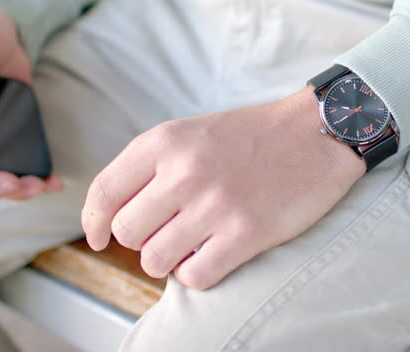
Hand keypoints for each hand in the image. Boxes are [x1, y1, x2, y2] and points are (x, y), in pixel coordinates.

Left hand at [82, 87, 364, 289]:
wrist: (316, 132)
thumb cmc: (251, 136)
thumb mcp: (191, 133)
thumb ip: (150, 167)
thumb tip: (109, 217)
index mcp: (165, 142)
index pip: (104, 192)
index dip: (93, 223)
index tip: (98, 238)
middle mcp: (185, 171)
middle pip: (127, 233)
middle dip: (141, 241)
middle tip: (166, 233)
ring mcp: (216, 203)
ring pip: (155, 260)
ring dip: (168, 260)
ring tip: (191, 245)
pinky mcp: (247, 232)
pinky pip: (195, 277)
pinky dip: (198, 274)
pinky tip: (213, 255)